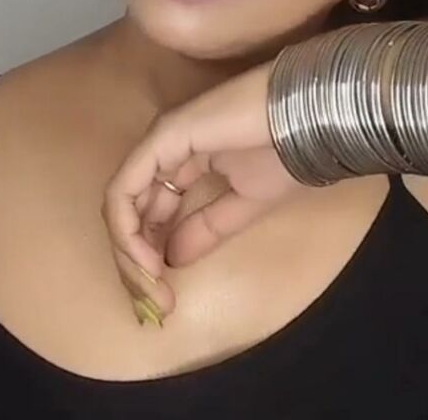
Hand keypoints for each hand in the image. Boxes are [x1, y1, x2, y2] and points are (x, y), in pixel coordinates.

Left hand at [102, 60, 303, 320]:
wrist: (307, 122)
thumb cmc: (284, 155)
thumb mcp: (242, 205)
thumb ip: (205, 229)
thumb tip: (172, 259)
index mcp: (184, 162)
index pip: (150, 211)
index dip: (150, 254)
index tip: (165, 298)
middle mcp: (163, 152)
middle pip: (129, 210)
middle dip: (135, 262)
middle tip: (154, 306)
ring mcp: (158, 143)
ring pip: (120, 204)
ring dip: (128, 253)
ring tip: (150, 289)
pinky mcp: (160, 139)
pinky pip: (124, 190)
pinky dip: (127, 230)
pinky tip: (146, 262)